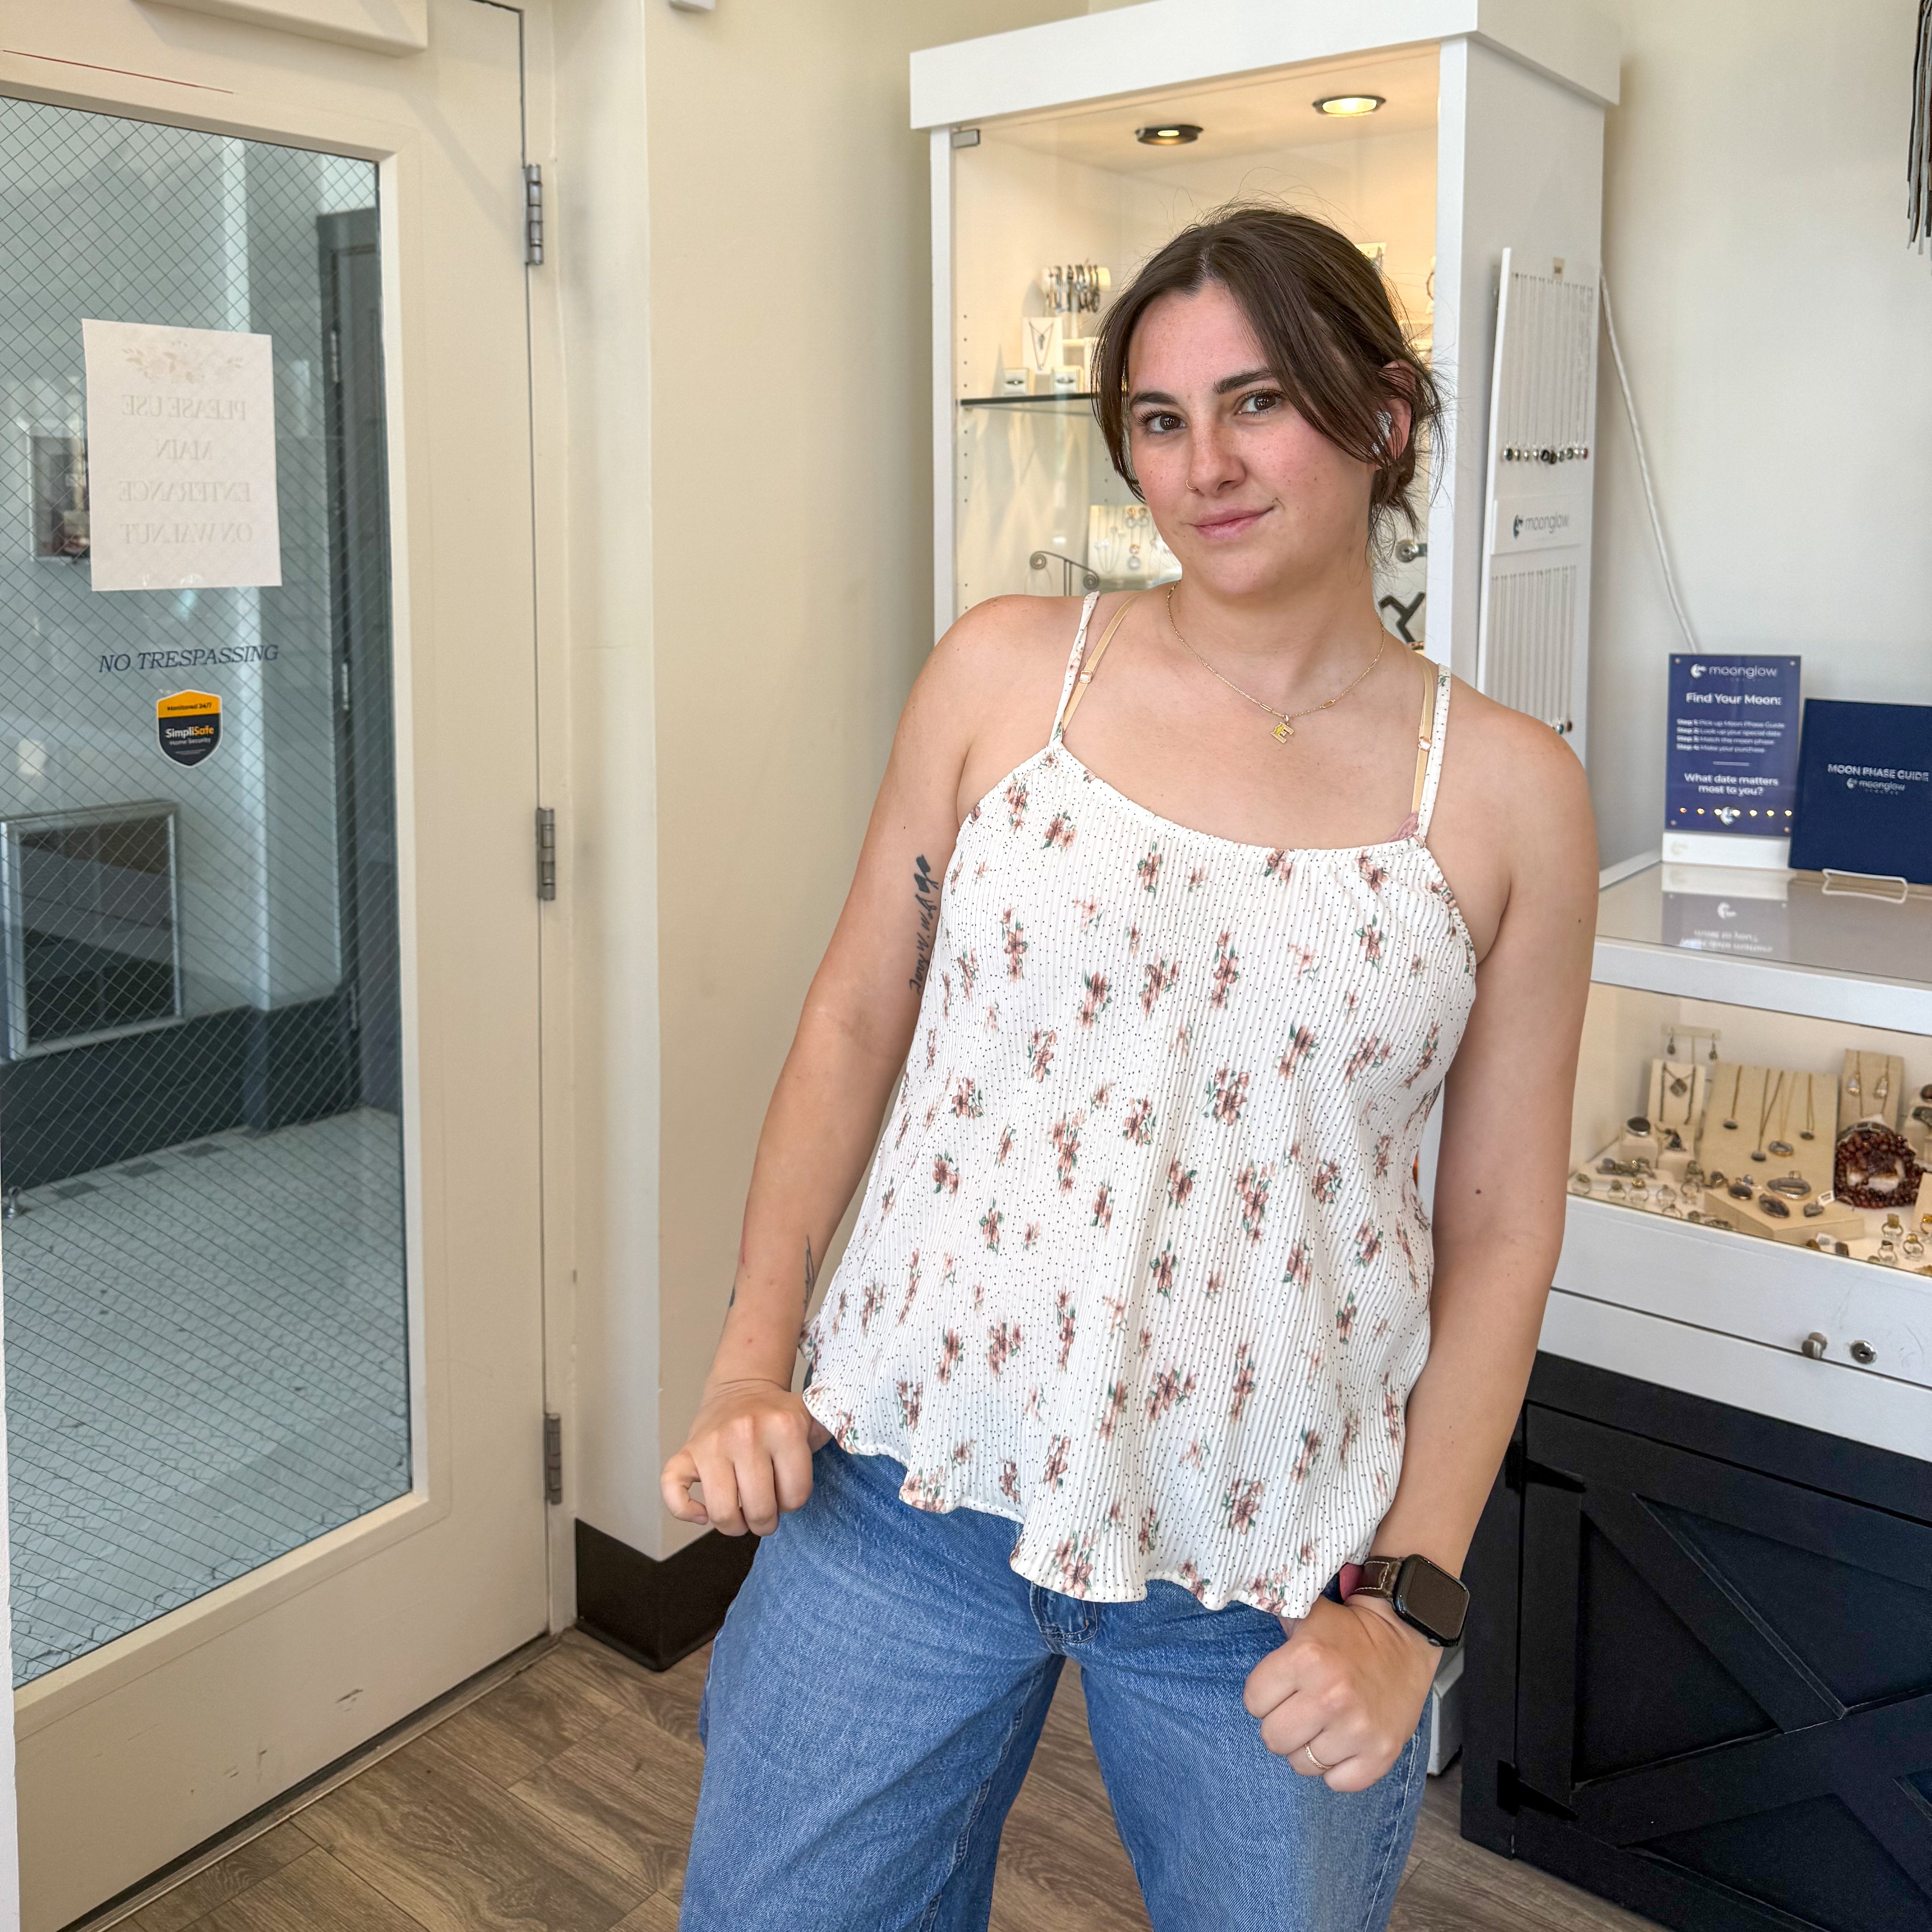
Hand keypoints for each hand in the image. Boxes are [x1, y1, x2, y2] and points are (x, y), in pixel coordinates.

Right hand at [659, 1378, 830, 1535]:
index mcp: (783, 1427)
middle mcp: (746, 1433)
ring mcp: (711, 1443)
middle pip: (759, 1510)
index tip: (788, 1492)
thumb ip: (839, 1432)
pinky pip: (674, 1493)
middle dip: (766, 1522)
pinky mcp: (685, 1452)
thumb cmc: (779, 1415)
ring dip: (734, 1525)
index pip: (795, 1496)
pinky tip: (704, 1514)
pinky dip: (688, 1513)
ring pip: (722, 1512)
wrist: (741, 1389)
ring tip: (742, 1515)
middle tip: (767, 1513)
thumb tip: (862, 1441)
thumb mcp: (814, 1418)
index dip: (793, 1502)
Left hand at [1242, 1594, 1439, 1790]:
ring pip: (1303, 1765)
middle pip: (1273, 1738)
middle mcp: (1331, 1696)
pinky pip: (1337, 1783)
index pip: (1253, 1701)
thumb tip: (1237, 1605)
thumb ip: (1272, 1619)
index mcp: (1306, 1658)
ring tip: (1324, 1724)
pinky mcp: (1382, 1754)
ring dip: (1309, 1748)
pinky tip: (1344, 1742)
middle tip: (1300, 1710)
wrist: (1404, 1641)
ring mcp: (1358, 1729)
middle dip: (1281, 1725)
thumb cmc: (1348, 1633)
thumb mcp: (1307, 1615)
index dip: (1263, 1695)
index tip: (1281, 1688)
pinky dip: (1338, 1769)